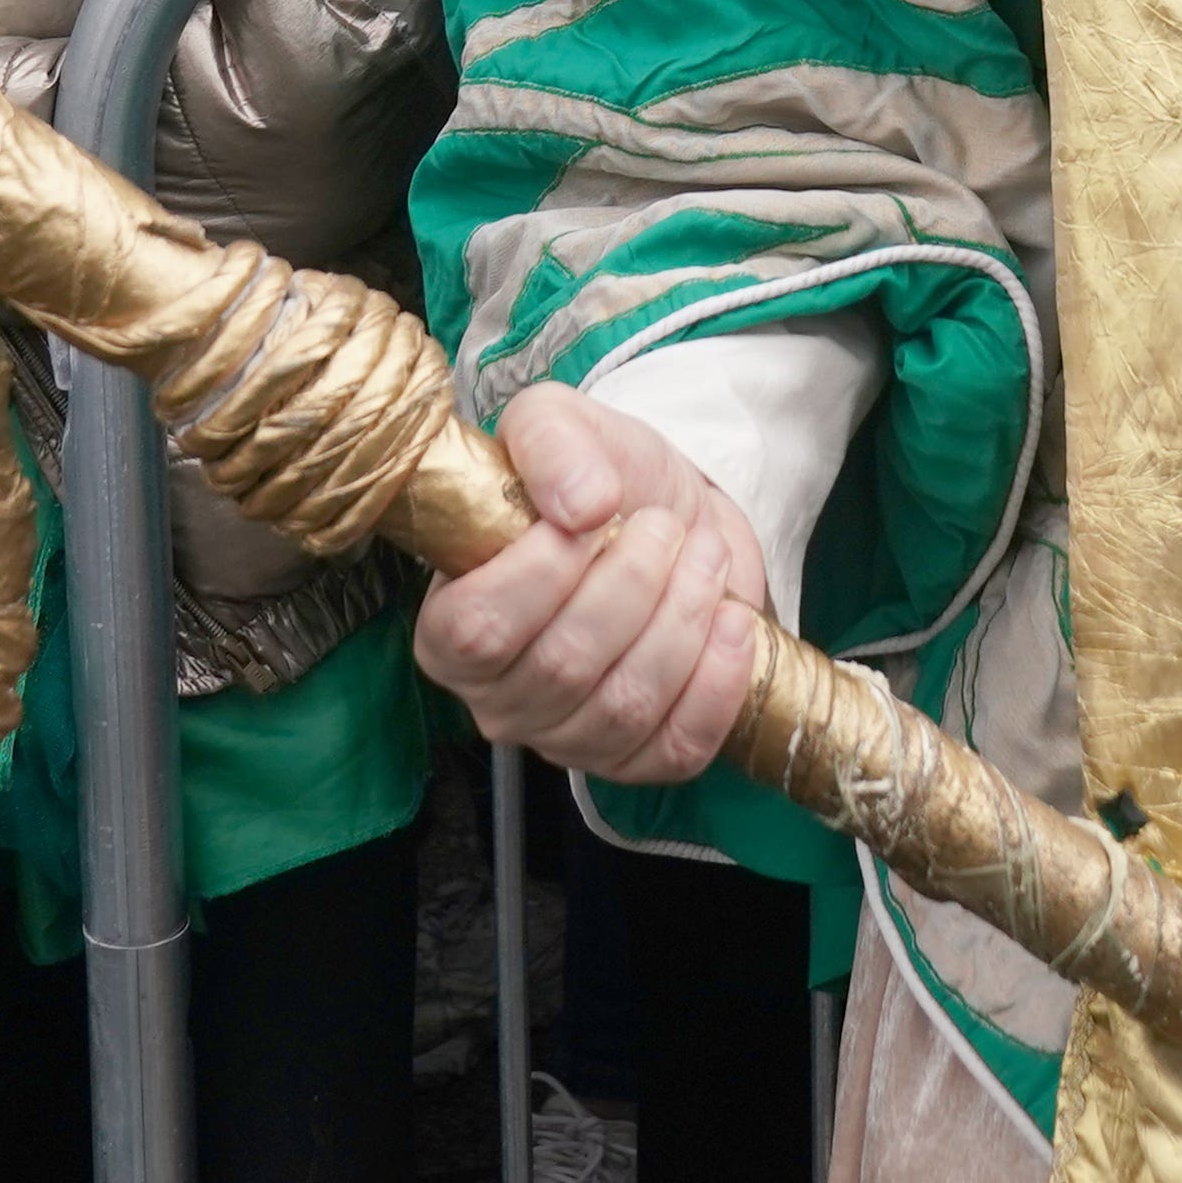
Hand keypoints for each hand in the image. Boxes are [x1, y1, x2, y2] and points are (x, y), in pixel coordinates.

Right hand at [413, 383, 766, 783]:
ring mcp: (567, 737)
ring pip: (626, 705)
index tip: (595, 518)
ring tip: (702, 556)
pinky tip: (730, 621)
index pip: (477, 630)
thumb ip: (551, 443)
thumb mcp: (561, 425)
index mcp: (451, 625)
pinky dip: (716, 683)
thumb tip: (581, 504)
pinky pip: (676, 747)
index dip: (541, 574)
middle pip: (565, 666)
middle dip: (634, 583)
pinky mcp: (637, 757)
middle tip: (665, 527)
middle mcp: (498, 696)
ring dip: (682, 618)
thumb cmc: (599, 480)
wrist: (672, 514)